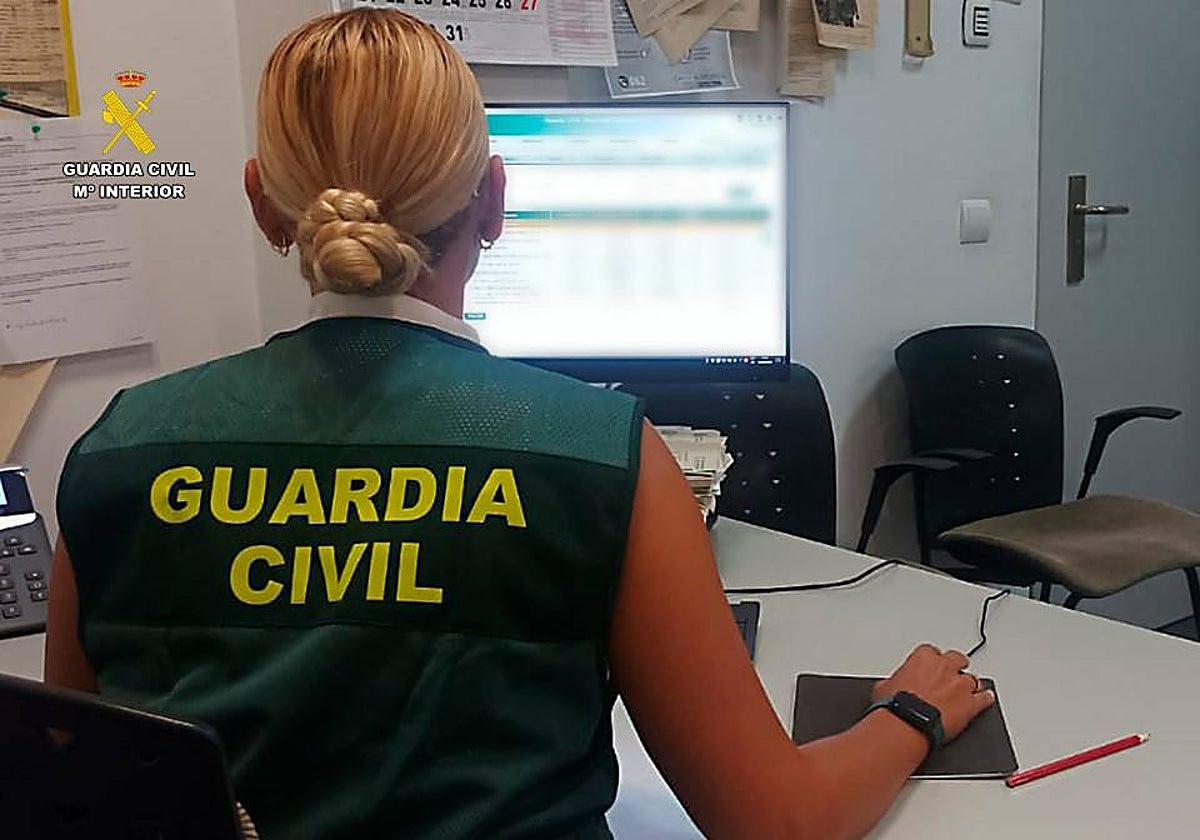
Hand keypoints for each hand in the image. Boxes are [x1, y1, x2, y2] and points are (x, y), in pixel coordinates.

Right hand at [871, 644, 994, 741]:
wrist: (908, 723)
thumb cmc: (895, 705)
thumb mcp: (883, 687)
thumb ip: (895, 681)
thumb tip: (890, 686)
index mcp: (923, 657)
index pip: (931, 651)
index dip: (931, 661)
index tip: (928, 668)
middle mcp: (945, 667)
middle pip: (957, 659)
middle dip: (955, 666)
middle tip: (950, 674)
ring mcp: (960, 685)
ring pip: (972, 679)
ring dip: (968, 684)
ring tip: (965, 690)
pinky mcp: (971, 705)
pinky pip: (984, 699)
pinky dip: (985, 699)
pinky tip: (985, 699)